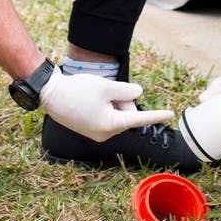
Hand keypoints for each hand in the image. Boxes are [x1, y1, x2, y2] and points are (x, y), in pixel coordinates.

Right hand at [39, 69, 172, 142]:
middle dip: (121, 98)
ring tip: (94, 94)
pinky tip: (90, 97)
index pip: (138, 118)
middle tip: (107, 88)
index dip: (155, 115)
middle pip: (125, 112)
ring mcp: (96, 132)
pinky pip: (106, 114)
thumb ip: (126, 91)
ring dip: (111, 100)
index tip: (170, 114)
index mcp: (110, 125)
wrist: (51, 94)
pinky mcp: (90, 127)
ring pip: (115, 112)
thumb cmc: (78, 90)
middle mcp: (105, 133)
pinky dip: (104, 104)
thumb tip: (139, 94)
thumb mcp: (106, 87)